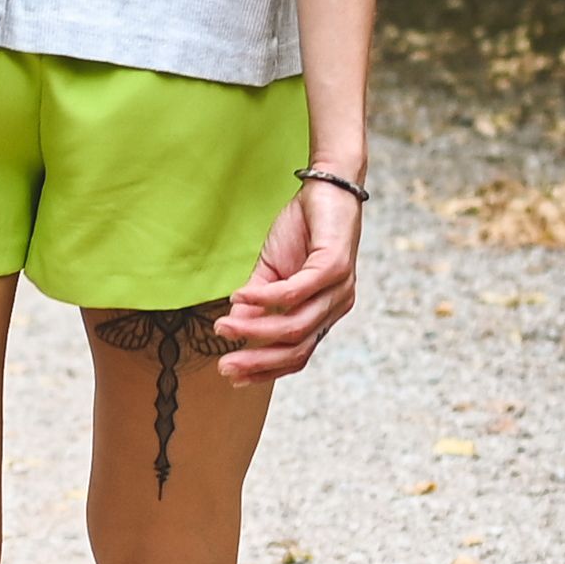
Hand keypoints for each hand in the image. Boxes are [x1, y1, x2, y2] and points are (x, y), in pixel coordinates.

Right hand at [217, 172, 362, 380]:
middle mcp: (336, 306)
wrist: (328, 186)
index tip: (233, 377)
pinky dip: (264, 297)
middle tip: (225, 366)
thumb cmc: (303, 228)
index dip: (266, 370)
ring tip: (224, 327)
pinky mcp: (335, 266)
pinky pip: (295, 292)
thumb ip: (256, 300)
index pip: (298, 354)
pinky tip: (239, 296)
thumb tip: (233, 325)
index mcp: (324, 313)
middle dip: (258, 360)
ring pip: (295, 325)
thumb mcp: (272, 270)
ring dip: (255, 329)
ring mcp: (340, 289)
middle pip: (297, 349)